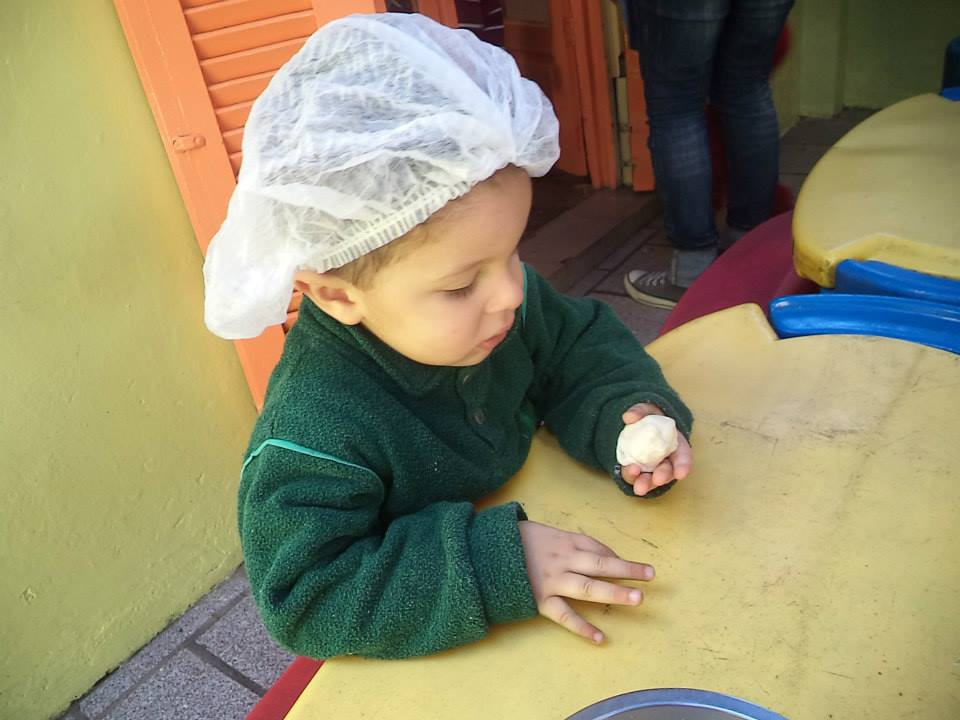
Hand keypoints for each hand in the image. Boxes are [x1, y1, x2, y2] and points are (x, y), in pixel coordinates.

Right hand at [519, 520, 654, 643]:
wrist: (481, 552)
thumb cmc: (512, 541)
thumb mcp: (540, 531)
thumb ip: (563, 541)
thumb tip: (588, 550)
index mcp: (562, 540)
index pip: (595, 546)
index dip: (613, 555)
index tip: (626, 564)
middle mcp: (563, 559)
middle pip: (601, 564)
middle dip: (627, 569)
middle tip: (650, 575)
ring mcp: (553, 580)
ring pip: (589, 588)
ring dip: (614, 593)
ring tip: (637, 599)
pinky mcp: (541, 600)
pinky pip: (565, 616)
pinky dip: (583, 628)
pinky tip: (600, 638)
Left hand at [620, 403, 692, 495]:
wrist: (636, 425)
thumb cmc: (649, 417)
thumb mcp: (647, 408)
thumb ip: (640, 410)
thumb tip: (629, 417)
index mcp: (676, 445)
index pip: (683, 457)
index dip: (683, 466)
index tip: (681, 473)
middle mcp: (666, 460)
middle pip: (667, 471)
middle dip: (663, 477)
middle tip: (657, 479)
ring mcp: (651, 467)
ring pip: (651, 478)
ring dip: (647, 483)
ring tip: (639, 487)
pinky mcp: (637, 469)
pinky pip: (636, 476)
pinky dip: (632, 477)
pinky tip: (629, 473)